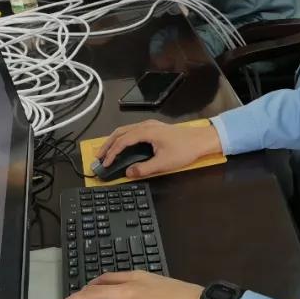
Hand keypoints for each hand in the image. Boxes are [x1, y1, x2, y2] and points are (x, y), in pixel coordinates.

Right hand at [96, 119, 222, 178]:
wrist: (201, 140)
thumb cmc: (184, 150)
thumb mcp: (163, 163)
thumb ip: (144, 169)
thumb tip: (128, 173)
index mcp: (147, 131)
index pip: (123, 141)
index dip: (112, 152)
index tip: (104, 163)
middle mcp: (146, 125)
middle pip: (120, 132)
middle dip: (107, 144)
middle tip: (98, 157)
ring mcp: (150, 125)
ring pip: (125, 130)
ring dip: (114, 140)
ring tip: (106, 152)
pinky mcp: (154, 128)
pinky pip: (132, 130)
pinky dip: (122, 138)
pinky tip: (122, 146)